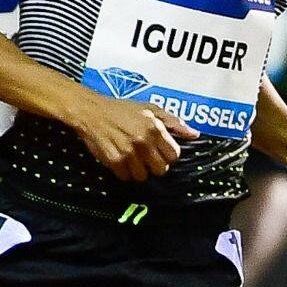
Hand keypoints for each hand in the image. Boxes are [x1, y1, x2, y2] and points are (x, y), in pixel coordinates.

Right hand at [72, 96, 193, 181]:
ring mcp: (128, 153)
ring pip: (143, 177)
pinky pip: (126, 177)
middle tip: (146, 157)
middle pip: (161, 170)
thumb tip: (194, 134)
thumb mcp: (151, 109)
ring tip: (132, 158)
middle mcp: (143, 142)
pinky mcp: (114, 160)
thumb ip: (174, 123)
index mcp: (155, 128)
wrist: (92, 111)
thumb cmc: (122, 109)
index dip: (167, 155)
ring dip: (138, 170)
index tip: (159, 151)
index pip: (174, 156)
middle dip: (155, 165)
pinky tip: (120, 159)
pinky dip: (124, 172)